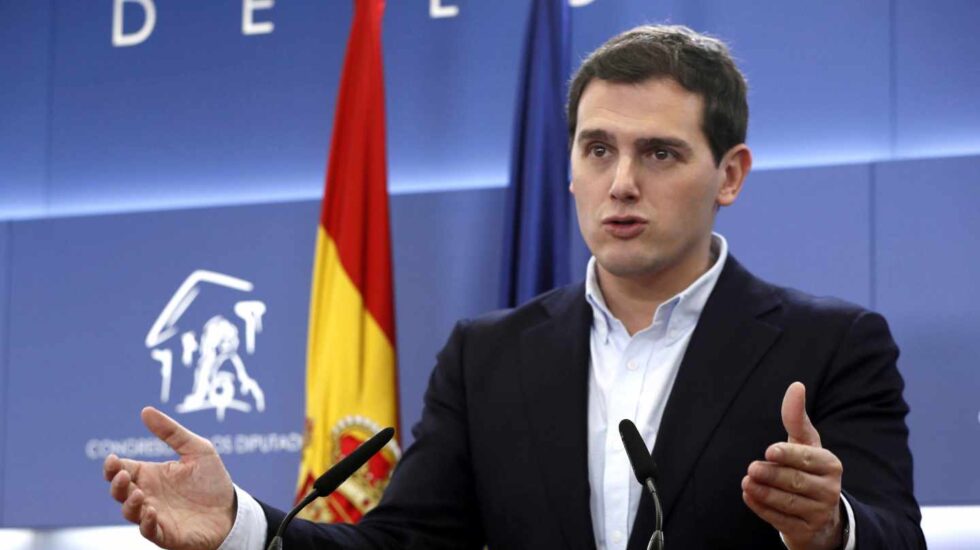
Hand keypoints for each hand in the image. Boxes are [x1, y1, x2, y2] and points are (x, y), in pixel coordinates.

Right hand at [103, 407, 235, 549]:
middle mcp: (148, 495)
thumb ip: (171, 432)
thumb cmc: (212, 481)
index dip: (113, 466)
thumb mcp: (197, 449)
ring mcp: (155, 515)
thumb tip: (145, 410)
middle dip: (117, 484)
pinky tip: (151, 512)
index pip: (123, 469)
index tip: (113, 459)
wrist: (232, 510)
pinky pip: (149, 531)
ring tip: (139, 493)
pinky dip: (146, 523)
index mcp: (151, 475)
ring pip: (130, 512)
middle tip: (124, 475)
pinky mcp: (166, 533)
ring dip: (129, 503)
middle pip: (120, 491)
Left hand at [742, 382, 843, 549]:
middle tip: (752, 468)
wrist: (820, 515)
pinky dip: (763, 509)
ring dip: (764, 493)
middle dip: (772, 475)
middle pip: (796, 482)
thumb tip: (796, 385)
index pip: (809, 459)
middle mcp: (830, 490)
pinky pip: (782, 520)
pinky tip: (749, 496)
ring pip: (788, 503)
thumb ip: (797, 418)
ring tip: (746, 482)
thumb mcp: (806, 444)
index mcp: (831, 465)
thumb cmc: (808, 470)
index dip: (789, 455)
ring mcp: (819, 513)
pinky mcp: (806, 531)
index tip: (769, 451)